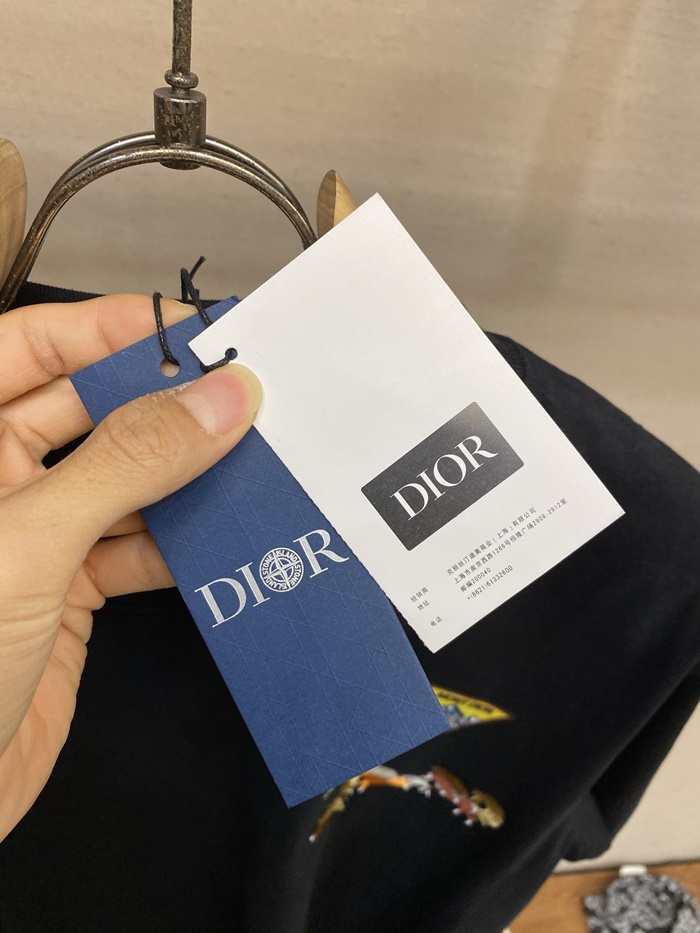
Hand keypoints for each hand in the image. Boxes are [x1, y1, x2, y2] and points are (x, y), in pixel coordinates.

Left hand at [0, 294, 261, 839]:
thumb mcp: (29, 543)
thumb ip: (127, 465)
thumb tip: (221, 399)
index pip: (28, 350)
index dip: (104, 330)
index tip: (190, 329)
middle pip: (83, 412)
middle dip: (161, 403)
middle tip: (244, 393)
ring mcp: (32, 537)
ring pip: (120, 482)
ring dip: (184, 475)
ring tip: (255, 458)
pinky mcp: (67, 592)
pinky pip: (134, 547)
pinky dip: (181, 542)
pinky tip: (228, 535)